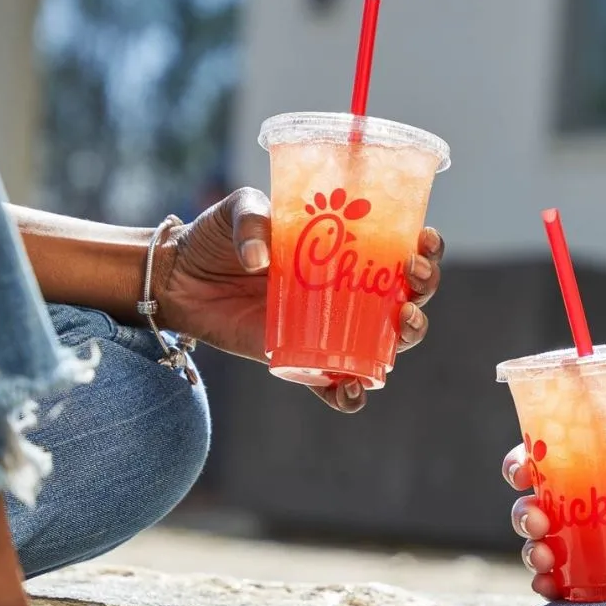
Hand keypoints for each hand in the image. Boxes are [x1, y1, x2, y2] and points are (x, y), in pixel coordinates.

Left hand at [156, 188, 444, 412]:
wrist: (180, 278)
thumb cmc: (218, 237)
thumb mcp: (239, 209)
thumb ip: (252, 219)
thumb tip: (262, 260)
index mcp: (348, 252)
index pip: (401, 251)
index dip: (425, 249)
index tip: (424, 239)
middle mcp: (349, 293)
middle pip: (407, 299)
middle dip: (424, 291)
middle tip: (413, 278)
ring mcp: (331, 330)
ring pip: (386, 343)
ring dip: (406, 336)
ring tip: (402, 321)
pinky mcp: (304, 361)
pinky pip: (337, 386)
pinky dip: (351, 396)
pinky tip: (352, 391)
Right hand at [502, 417, 605, 599]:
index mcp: (595, 469)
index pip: (545, 461)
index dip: (523, 462)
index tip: (521, 470)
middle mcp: (583, 506)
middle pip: (533, 506)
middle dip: (523, 513)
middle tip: (536, 519)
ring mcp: (590, 546)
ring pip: (541, 546)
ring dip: (531, 550)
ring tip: (544, 555)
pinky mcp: (602, 580)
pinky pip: (563, 584)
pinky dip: (548, 585)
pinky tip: (549, 585)